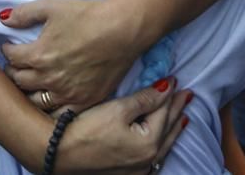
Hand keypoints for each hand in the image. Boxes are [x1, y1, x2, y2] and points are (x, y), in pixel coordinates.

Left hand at [1, 0, 139, 109]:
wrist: (122, 29)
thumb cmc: (87, 14)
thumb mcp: (51, 6)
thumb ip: (24, 14)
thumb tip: (4, 18)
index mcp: (38, 55)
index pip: (11, 58)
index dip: (7, 50)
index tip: (9, 47)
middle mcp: (49, 78)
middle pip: (19, 81)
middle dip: (13, 71)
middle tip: (16, 66)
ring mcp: (67, 93)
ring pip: (35, 102)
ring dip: (28, 92)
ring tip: (30, 84)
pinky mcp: (85, 101)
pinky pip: (60, 114)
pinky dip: (51, 109)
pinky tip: (51, 99)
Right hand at [54, 79, 190, 174]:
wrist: (57, 153)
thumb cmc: (86, 129)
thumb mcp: (118, 109)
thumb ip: (146, 99)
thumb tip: (168, 87)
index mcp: (149, 143)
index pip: (163, 112)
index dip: (169, 94)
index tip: (175, 80)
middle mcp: (147, 160)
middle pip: (167, 130)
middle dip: (177, 111)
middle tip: (186, 96)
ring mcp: (138, 170)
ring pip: (163, 146)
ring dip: (172, 129)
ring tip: (182, 117)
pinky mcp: (126, 174)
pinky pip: (152, 158)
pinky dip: (160, 145)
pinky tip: (161, 142)